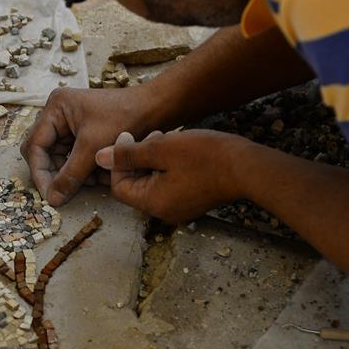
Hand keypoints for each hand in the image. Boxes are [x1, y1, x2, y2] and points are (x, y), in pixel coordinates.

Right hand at [21, 86, 156, 206]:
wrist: (156, 108)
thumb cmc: (124, 118)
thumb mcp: (93, 148)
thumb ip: (71, 175)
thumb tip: (52, 200)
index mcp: (56, 108)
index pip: (34, 146)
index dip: (40, 173)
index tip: (49, 195)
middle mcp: (59, 114)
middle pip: (44, 153)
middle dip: (56, 174)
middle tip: (64, 194)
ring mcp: (71, 124)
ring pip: (60, 158)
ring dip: (72, 174)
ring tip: (90, 182)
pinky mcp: (84, 134)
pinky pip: (74, 157)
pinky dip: (83, 170)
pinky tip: (98, 177)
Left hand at [95, 130, 248, 222]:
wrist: (249, 167)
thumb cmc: (205, 156)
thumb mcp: (160, 149)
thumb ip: (127, 155)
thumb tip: (99, 158)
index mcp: (152, 203)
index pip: (118, 186)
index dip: (118, 160)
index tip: (128, 135)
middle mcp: (163, 212)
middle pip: (134, 185)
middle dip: (136, 159)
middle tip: (150, 136)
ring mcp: (179, 208)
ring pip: (151, 182)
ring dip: (152, 160)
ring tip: (165, 139)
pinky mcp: (192, 200)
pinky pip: (168, 184)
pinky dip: (166, 167)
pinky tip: (177, 148)